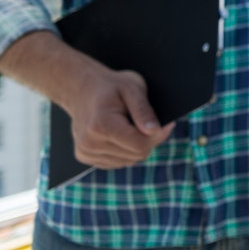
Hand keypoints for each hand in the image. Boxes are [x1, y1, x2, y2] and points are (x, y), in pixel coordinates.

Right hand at [0, 32, 171, 168]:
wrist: (81, 89)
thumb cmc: (110, 86)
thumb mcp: (133, 88)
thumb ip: (144, 111)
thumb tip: (154, 131)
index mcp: (101, 126)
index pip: (140, 146)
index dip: (158, 136)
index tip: (167, 124)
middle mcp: (89, 143)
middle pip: (136, 155)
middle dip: (148, 140)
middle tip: (149, 123)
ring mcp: (85, 152)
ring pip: (128, 161)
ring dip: (136, 147)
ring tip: (131, 126)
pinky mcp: (84, 156)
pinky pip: (117, 162)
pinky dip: (124, 151)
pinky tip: (120, 134)